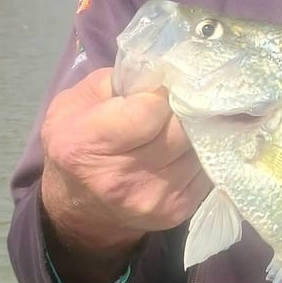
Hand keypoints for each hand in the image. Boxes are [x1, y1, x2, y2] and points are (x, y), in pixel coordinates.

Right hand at [41, 66, 209, 260]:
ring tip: (187, 120)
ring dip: (199, 129)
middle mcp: (121, 178)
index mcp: (87, 144)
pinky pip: (207, 168)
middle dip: (186, 107)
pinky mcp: (180, 211)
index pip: (149, 111)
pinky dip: (203, 152)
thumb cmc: (77, 143)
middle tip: (183, 98)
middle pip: (181, 129)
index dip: (162, 92)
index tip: (163, 85)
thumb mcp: (75, 103)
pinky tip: (190, 144)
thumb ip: (118, 82)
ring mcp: (154, 198)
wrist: (79, 207)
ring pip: (201, 147)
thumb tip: (165, 71)